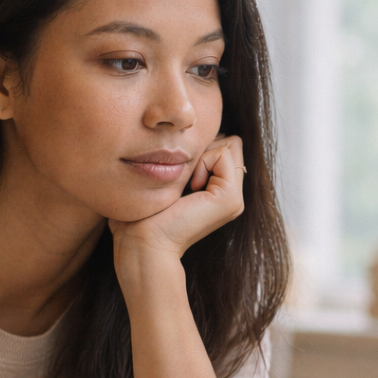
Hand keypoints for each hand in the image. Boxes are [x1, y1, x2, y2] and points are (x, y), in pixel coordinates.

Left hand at [109, 134, 244, 269]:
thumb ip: (186, 159)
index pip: (224, 144)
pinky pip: (224, 153)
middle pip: (230, 142)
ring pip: (230, 143)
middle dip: (204, 150)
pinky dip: (203, 161)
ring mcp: (234, 198)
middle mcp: (231, 195)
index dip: (201, 149)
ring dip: (203, 156)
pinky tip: (190, 188)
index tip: (180, 178)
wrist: (142, 243)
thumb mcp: (169, 179)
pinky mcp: (230, 198)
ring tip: (186, 186)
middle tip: (184, 181)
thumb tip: (193, 134)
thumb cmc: (143, 214)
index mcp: (219, 192)